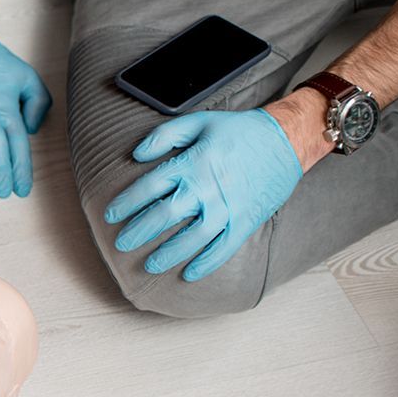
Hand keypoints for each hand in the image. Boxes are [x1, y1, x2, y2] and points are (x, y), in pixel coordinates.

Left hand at [104, 108, 303, 281]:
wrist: (286, 139)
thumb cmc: (238, 130)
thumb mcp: (198, 122)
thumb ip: (164, 136)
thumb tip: (136, 154)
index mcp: (191, 163)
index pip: (149, 187)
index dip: (126, 202)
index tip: (111, 215)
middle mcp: (206, 188)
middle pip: (164, 215)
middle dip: (139, 232)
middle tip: (121, 245)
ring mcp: (227, 207)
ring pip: (191, 237)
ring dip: (168, 254)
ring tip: (149, 265)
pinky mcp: (245, 220)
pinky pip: (224, 247)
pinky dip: (207, 263)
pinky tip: (190, 274)